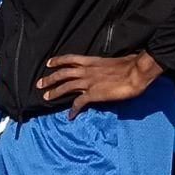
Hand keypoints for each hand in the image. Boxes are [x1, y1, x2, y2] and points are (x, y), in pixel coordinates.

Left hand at [36, 52, 164, 118]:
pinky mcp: (93, 94)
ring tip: (46, 97)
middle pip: (63, 73)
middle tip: (39, 83)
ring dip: (55, 92)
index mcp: (92, 61)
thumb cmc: (130, 64)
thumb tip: (107, 68)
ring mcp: (89, 82)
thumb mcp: (114, 61)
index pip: (71, 59)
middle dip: (50, 78)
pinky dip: (73, 110)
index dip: (58, 60)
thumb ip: (106, 65)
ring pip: (66, 86)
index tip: (49, 63)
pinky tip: (70, 116)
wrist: (135, 73)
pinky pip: (78, 103)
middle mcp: (87, 70)